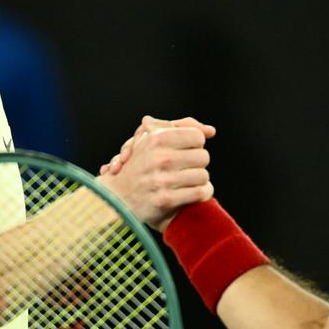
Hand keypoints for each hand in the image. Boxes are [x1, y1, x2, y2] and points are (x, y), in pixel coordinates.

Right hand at [98, 123, 213, 230]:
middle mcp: (159, 158)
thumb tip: (210, 131)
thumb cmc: (138, 165)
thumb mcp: (151, 139)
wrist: (117, 197)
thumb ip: (180, 128)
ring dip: (200, 180)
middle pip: (203, 156)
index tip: (187, 150)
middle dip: (198, 163)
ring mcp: (162, 180)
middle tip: (187, 168)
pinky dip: (201, 193)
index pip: (197, 136)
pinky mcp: (166, 200)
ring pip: (203, 175)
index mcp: (156, 139)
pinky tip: (194, 192)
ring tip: (190, 181)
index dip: (195, 144)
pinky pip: (199, 193)